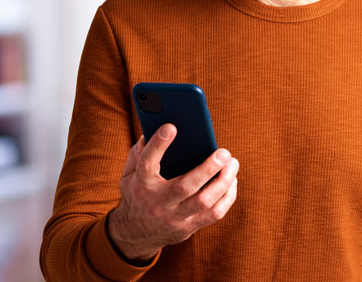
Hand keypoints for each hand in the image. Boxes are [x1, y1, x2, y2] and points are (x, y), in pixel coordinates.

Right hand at [108, 124, 238, 260]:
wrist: (135, 233)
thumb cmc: (137, 194)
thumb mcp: (129, 173)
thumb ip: (139, 152)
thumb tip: (153, 129)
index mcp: (141, 184)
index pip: (147, 163)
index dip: (158, 145)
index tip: (171, 127)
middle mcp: (159, 202)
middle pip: (185, 186)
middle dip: (207, 168)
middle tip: (224, 152)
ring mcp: (175, 217)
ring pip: (204, 202)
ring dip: (223, 182)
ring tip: (233, 163)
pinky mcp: (189, 227)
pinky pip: (214, 214)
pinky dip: (228, 197)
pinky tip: (232, 181)